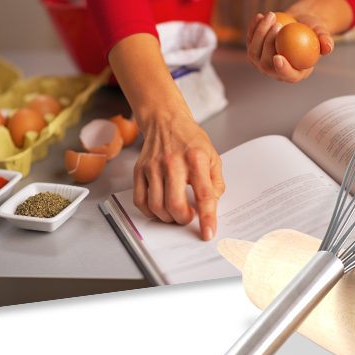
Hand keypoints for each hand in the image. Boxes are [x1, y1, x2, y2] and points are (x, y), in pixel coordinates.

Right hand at [132, 103, 225, 240]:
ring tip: (175, 212)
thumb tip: (213, 204)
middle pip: (175, 204)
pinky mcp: (139, 170)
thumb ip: (216, 181)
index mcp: (196, 159)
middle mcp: (173, 162)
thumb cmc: (190, 139)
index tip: (208, 233)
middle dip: (183, 219)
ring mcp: (153, 166)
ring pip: (156, 206)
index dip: (207, 217)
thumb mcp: (212, 156)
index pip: (204, 194)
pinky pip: (140, 201)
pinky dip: (150, 211)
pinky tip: (160, 206)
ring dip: (167, 217)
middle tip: (188, 217)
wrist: (165, 121)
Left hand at [246, 11, 332, 82]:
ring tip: (271, 16)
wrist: (299, 23)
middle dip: (268, 44)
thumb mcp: (321, 33)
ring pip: (254, 53)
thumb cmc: (312, 30)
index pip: (287, 76)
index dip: (281, 69)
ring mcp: (262, 62)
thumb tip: (328, 47)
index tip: (278, 57)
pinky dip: (254, 28)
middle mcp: (276, 71)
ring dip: (260, 33)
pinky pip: (250, 41)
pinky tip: (260, 16)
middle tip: (278, 26)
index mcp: (295, 73)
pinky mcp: (254, 50)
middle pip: (266, 65)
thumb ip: (325, 40)